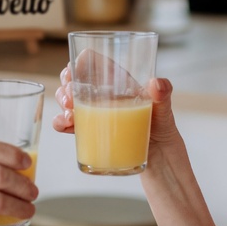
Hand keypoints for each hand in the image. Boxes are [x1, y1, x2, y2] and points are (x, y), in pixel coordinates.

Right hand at [53, 67, 180, 153]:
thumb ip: (164, 96)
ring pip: (68, 101)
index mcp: (119, 83)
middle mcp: (104, 96)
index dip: (80, 62)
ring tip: (70, 115)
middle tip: (71, 98)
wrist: (161, 163)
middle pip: (76, 80)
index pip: (94, 63)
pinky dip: (61, 123)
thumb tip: (157, 83)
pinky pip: (69, 124)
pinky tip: (65, 126)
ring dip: (62, 103)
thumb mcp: (165, 112)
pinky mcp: (91, 133)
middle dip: (66, 84)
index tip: (74, 71)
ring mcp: (96, 115)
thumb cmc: (163, 132)